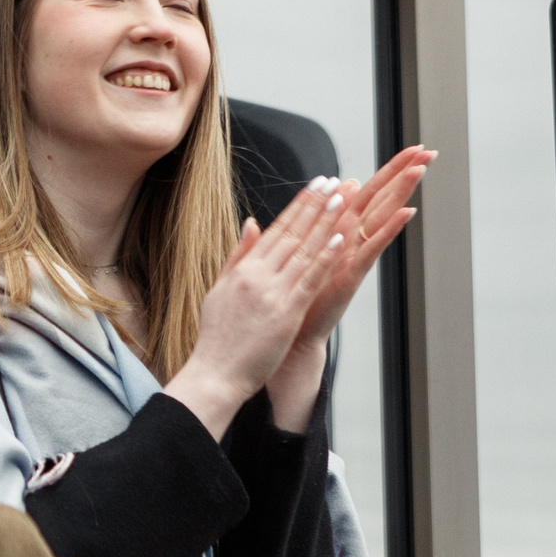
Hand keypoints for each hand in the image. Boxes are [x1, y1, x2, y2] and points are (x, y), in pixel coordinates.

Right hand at [160, 179, 349, 439]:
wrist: (214, 374)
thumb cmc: (217, 340)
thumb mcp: (220, 291)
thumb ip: (238, 256)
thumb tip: (251, 223)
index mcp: (242, 271)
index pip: (275, 230)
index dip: (298, 206)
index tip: (314, 186)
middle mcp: (256, 276)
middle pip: (291, 234)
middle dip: (314, 206)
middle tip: (332, 182)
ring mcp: (271, 293)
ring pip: (303, 251)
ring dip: (325, 223)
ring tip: (342, 199)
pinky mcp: (285, 313)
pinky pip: (310, 280)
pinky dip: (325, 257)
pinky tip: (340, 239)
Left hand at [262, 148, 432, 426]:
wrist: (291, 334)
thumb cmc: (296, 292)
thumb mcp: (306, 245)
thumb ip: (323, 213)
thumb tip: (343, 182)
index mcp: (340, 230)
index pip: (369, 191)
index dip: (390, 169)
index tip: (413, 147)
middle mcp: (352, 240)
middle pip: (382, 199)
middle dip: (404, 174)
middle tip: (430, 151)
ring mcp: (354, 257)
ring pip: (381, 218)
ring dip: (402, 193)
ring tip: (422, 170)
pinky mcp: (351, 274)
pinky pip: (372, 247)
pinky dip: (389, 230)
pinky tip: (408, 212)